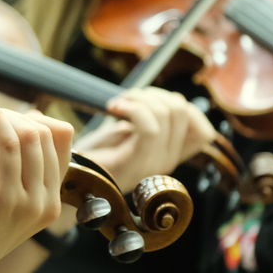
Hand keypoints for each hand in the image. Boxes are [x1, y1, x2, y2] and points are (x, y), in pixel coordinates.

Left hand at [0, 86, 71, 272]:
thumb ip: (3, 160)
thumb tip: (7, 123)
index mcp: (48, 200)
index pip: (60, 139)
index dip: (27, 119)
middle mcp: (47, 203)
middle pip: (47, 131)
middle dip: (8, 115)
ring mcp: (30, 202)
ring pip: (30, 133)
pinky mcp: (5, 199)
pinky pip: (8, 142)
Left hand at [76, 87, 215, 188]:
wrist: (67, 179)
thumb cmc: (93, 151)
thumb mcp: (126, 133)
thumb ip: (148, 120)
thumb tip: (166, 100)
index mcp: (169, 155)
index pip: (204, 132)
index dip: (186, 108)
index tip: (154, 103)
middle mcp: (167, 162)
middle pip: (182, 111)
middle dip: (154, 94)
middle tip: (127, 99)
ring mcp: (152, 164)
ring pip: (167, 114)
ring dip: (140, 97)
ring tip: (118, 104)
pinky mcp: (134, 163)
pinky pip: (150, 128)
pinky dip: (133, 109)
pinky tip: (113, 108)